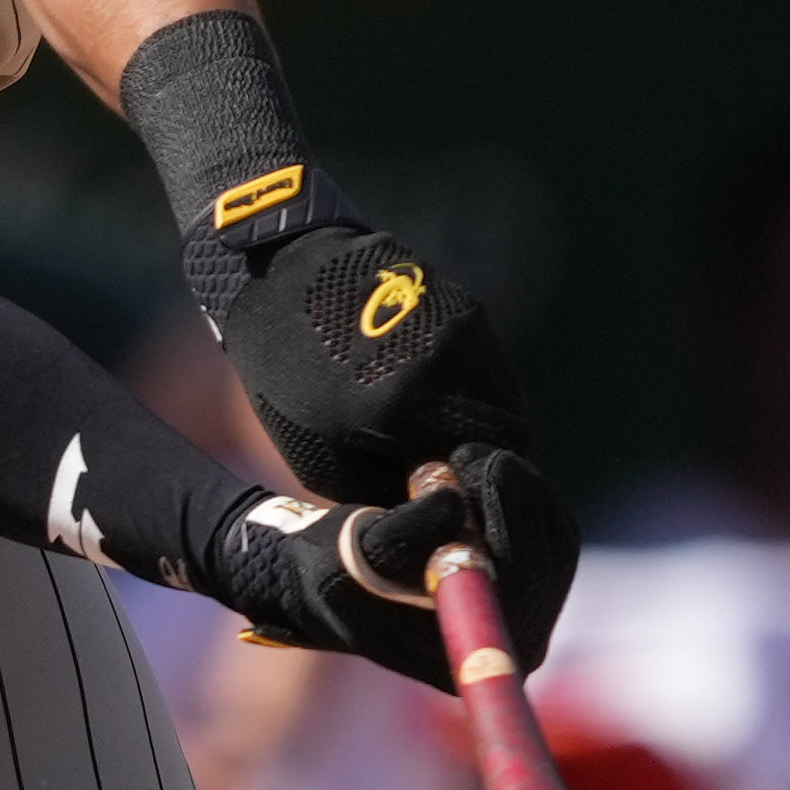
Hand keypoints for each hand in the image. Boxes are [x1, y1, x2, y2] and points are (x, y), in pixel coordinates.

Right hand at [199, 447, 574, 692]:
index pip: (520, 591)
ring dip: (517, 485)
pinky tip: (478, 468)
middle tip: (475, 451)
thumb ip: (398, 535)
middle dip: (517, 495)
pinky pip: (547, 524)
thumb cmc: (332, 573)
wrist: (332, 573)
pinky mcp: (525, 575)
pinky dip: (519, 488)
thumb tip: (451, 504)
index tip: (487, 470)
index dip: (514, 527)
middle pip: (548, 561)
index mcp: (463, 655)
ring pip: (553, 536)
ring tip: (463, 456)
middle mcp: (501, 640)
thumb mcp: (351, 556)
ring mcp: (520, 610)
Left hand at [212, 212, 534, 509]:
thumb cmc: (286, 376)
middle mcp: (451, 361)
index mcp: (413, 403)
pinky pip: (490, 364)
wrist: (278, 274)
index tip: (464, 502)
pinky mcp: (465, 305)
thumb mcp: (323, 455)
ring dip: (488, 423)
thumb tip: (433, 515)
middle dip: (490, 460)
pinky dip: (477, 391)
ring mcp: (465, 326)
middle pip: (512, 430)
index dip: (484, 491)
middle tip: (460, 476)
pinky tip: (443, 400)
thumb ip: (385, 488)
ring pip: (507, 395)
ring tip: (450, 440)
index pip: (492, 465)